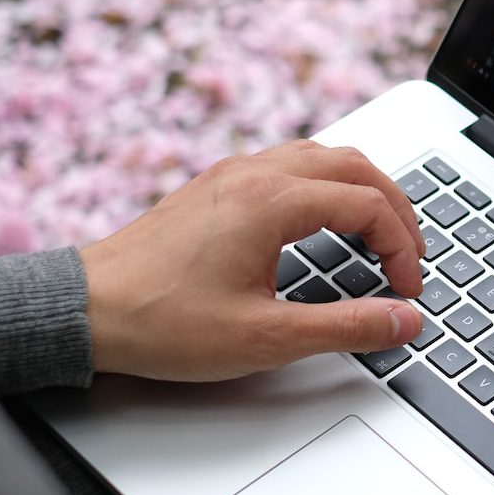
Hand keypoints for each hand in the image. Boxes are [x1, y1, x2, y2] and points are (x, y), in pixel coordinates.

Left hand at [79, 140, 425, 380]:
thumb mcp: (266, 338)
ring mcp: (233, 175)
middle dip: (396, 208)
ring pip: (322, 156)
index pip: (369, 205)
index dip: (403, 248)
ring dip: (362, 189)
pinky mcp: (215, 187)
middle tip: (410, 254)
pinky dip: (327, 186)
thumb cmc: (161, 323)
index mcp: (272, 202)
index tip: (407, 290)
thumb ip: (346, 327)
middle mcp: (255, 175)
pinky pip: (291, 164)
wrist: (83, 310)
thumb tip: (404, 319)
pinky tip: (326, 222)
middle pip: (355, 165)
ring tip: (380, 233)